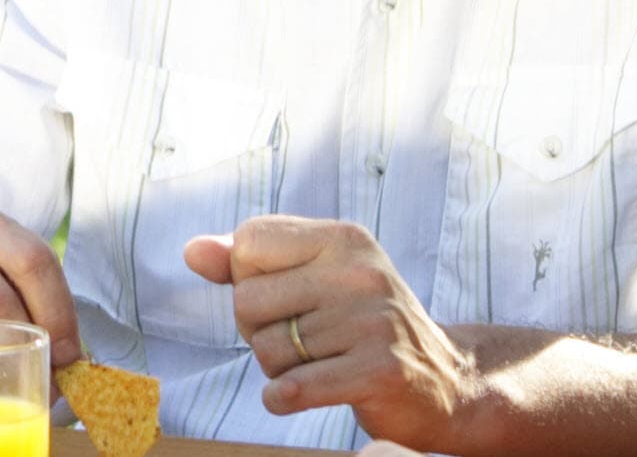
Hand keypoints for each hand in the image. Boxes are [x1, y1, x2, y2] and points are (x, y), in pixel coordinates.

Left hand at [188, 216, 487, 449]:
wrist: (444, 380)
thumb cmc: (361, 326)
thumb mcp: (314, 279)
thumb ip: (247, 262)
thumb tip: (192, 252)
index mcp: (344, 238)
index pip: (247, 243)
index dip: (251, 279)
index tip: (290, 297)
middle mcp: (361, 272)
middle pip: (247, 302)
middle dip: (262, 332)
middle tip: (308, 341)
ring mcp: (373, 322)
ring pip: (266, 351)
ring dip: (281, 370)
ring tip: (323, 364)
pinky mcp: (378, 371)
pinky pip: (290, 389)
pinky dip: (285, 399)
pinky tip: (308, 392)